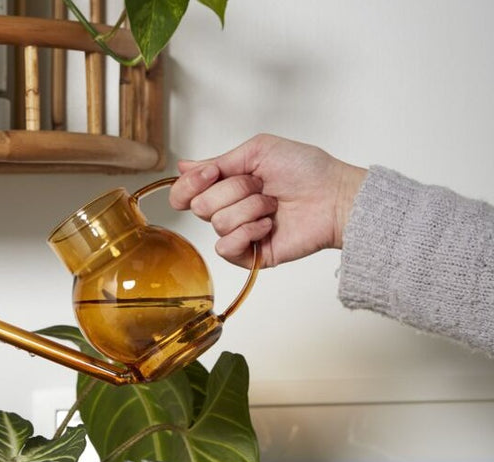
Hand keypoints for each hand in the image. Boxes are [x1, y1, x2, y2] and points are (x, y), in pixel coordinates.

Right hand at [169, 134, 366, 268]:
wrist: (333, 196)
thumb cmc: (306, 170)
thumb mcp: (257, 151)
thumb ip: (218, 160)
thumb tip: (183, 166)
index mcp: (226, 185)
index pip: (184, 193)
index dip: (190, 184)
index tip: (213, 173)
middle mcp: (228, 209)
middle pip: (200, 206)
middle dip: (234, 190)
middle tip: (261, 186)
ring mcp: (238, 233)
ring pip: (218, 223)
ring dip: (250, 208)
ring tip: (273, 205)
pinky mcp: (249, 255)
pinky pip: (226, 247)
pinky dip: (248, 232)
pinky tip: (268, 226)